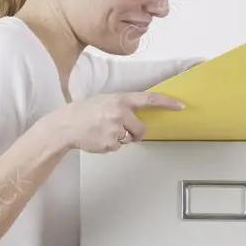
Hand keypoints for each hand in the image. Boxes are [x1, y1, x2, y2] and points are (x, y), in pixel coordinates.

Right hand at [46, 92, 184, 152]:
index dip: (167, 102)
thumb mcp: (106, 100)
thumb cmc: (85, 111)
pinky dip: (111, 144)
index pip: (149, 99)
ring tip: (103, 131)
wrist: (64, 125)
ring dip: (121, 138)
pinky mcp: (111, 143)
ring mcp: (116, 129)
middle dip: (135, 132)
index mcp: (120, 99)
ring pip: (130, 139)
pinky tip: (98, 138)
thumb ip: (124, 105)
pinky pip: (119, 146)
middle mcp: (120, 113)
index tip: (181, 106)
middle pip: (142, 129)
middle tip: (119, 129)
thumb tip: (139, 113)